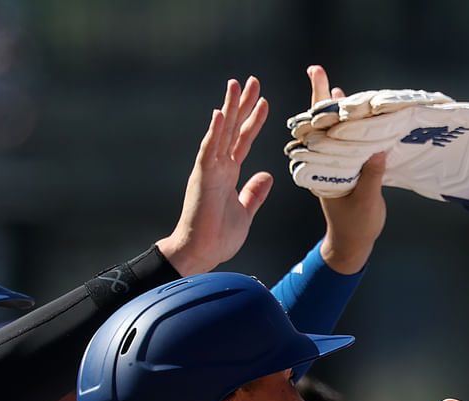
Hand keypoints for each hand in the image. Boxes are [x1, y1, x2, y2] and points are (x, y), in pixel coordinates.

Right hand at [156, 77, 273, 276]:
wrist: (202, 253)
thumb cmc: (219, 236)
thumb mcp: (245, 211)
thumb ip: (254, 192)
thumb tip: (267, 175)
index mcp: (229, 172)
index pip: (244, 140)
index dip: (254, 120)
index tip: (263, 100)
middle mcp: (218, 166)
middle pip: (233, 128)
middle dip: (243, 104)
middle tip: (252, 80)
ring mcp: (209, 169)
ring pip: (221, 132)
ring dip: (229, 107)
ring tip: (236, 83)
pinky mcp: (202, 177)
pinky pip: (209, 150)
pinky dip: (215, 131)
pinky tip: (221, 113)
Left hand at [304, 66, 386, 274]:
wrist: (352, 244)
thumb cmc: (357, 226)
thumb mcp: (366, 202)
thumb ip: (371, 176)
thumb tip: (378, 149)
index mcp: (322, 167)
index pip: (317, 130)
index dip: (317, 106)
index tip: (315, 84)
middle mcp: (324, 162)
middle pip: (321, 123)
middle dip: (321, 96)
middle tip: (316, 69)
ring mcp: (334, 164)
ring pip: (333, 131)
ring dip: (335, 108)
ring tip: (334, 82)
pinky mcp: (345, 169)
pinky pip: (345, 142)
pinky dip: (349, 126)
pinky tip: (351, 111)